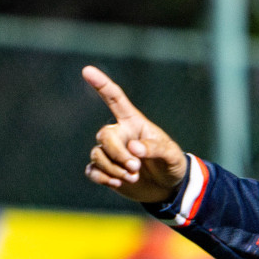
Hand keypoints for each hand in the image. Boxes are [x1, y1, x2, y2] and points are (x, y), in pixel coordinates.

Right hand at [81, 65, 187, 202]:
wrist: (168, 188)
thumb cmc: (171, 164)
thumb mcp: (171, 155)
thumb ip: (155, 148)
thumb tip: (133, 148)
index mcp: (134, 123)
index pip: (116, 100)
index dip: (102, 85)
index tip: (87, 70)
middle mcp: (119, 134)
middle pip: (105, 135)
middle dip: (118, 153)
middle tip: (136, 168)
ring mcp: (110, 153)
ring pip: (98, 155)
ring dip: (114, 169)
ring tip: (134, 177)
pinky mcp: (105, 170)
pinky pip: (92, 171)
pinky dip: (103, 178)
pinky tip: (118, 183)